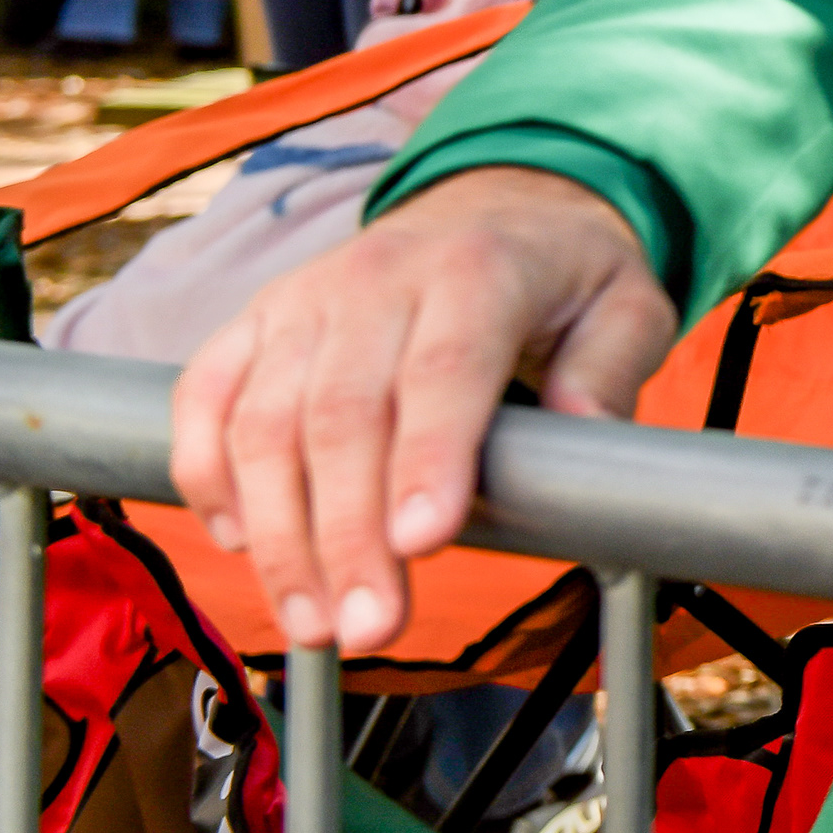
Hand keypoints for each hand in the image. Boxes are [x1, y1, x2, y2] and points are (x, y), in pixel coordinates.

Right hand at [169, 168, 677, 652]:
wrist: (494, 204)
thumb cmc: (563, 276)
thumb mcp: (627, 303)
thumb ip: (610, 369)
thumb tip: (587, 434)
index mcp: (477, 271)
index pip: (443, 368)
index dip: (428, 457)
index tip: (423, 542)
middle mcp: (376, 277)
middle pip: (342, 414)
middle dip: (348, 534)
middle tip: (369, 628)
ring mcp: (303, 299)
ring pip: (264, 421)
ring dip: (278, 533)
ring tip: (313, 623)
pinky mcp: (253, 322)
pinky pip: (205, 399)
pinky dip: (207, 476)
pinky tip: (239, 544)